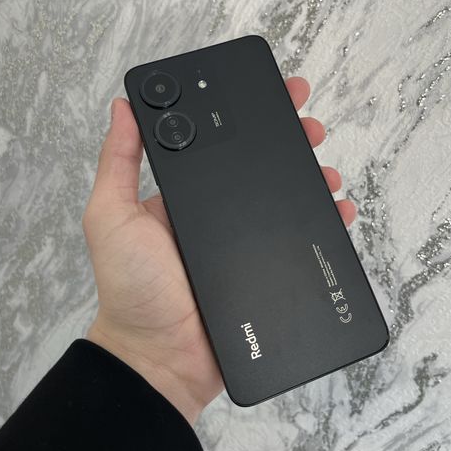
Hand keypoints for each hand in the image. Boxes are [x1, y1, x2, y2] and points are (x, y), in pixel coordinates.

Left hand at [83, 77, 355, 425]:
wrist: (162, 357)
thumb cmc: (131, 287)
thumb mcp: (111, 216)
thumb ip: (117, 163)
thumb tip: (123, 105)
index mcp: (185, 193)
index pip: (219, 142)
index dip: (245, 115)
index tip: (271, 92)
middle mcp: (218, 211)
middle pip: (261, 164)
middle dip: (289, 139)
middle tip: (310, 124)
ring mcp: (246, 240)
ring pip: (288, 197)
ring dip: (311, 174)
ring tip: (325, 165)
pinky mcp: (268, 268)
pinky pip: (302, 238)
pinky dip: (325, 220)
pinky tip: (339, 208)